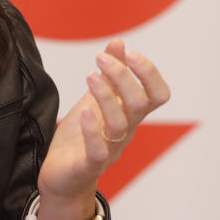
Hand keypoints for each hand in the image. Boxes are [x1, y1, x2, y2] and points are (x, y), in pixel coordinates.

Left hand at [35, 38, 170, 219]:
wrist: (61, 178)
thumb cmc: (80, 137)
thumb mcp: (94, 100)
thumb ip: (108, 74)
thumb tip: (118, 42)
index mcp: (129, 115)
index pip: (157, 95)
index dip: (150, 73)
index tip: (130, 53)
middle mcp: (124, 132)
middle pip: (139, 104)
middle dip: (123, 76)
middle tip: (101, 58)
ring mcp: (108, 149)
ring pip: (119, 124)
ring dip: (106, 96)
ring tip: (89, 75)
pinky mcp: (88, 165)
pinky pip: (98, 151)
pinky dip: (93, 131)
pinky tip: (83, 112)